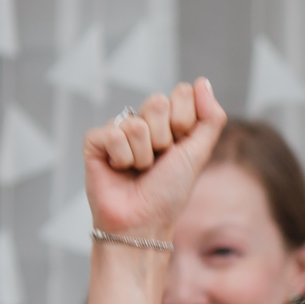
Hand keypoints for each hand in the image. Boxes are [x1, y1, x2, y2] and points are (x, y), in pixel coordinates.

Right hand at [82, 78, 228, 240]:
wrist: (144, 222)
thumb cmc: (170, 191)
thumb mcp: (198, 153)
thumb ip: (209, 118)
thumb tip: (203, 81)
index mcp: (169, 122)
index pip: (182, 93)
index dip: (185, 122)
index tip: (180, 148)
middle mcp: (143, 122)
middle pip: (158, 102)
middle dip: (164, 139)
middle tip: (157, 161)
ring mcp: (117, 130)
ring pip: (137, 124)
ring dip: (144, 155)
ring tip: (138, 170)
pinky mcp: (95, 142)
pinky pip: (113, 134)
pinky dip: (122, 158)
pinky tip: (119, 170)